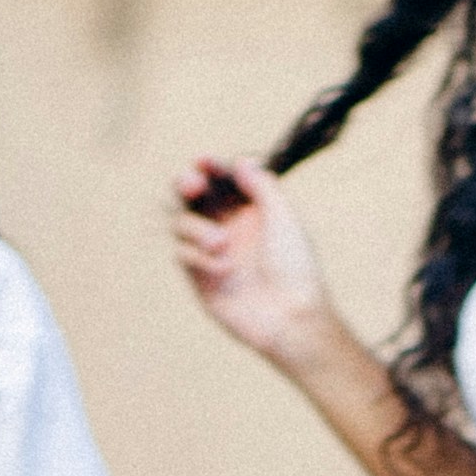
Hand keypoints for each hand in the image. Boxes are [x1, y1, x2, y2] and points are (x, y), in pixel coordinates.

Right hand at [166, 155, 342, 369]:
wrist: (289, 315)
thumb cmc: (295, 266)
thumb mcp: (284, 216)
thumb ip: (262, 185)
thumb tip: (241, 160)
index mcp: (250, 210)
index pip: (221, 180)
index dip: (210, 167)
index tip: (204, 161)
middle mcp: (228, 226)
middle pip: (192, 196)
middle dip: (187, 184)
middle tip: (192, 185)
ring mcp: (210, 251)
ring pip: (181, 222)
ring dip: (196, 227)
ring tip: (221, 244)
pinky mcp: (198, 276)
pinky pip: (181, 253)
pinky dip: (198, 257)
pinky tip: (224, 271)